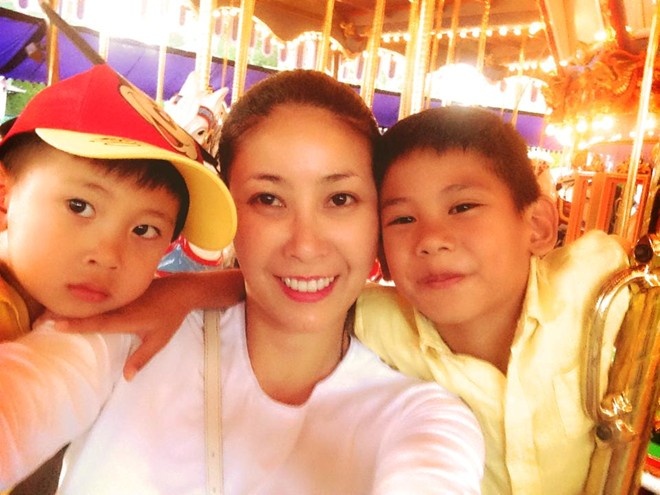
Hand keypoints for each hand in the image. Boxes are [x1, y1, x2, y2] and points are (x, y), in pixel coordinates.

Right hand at [50, 276, 192, 379]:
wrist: (182, 290)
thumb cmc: (170, 317)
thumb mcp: (159, 340)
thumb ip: (142, 358)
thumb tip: (127, 378)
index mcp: (127, 317)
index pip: (97, 322)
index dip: (76, 324)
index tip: (55, 325)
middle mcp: (120, 305)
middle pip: (88, 310)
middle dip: (65, 313)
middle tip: (41, 320)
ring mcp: (121, 296)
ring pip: (92, 302)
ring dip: (72, 306)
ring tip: (50, 312)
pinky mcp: (123, 290)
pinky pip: (101, 297)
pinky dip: (86, 301)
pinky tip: (74, 304)